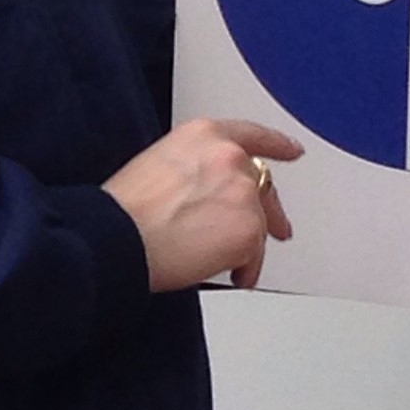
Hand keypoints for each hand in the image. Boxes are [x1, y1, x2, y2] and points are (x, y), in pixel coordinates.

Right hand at [104, 117, 301, 291]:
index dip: (277, 144)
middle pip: (261, 184)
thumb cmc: (122, 212)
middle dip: (269, 211)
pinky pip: (256, 253)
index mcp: (202, 135)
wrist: (117, 239)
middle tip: (277, 230)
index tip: (292, 150)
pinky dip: (246, 268)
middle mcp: (228, 156)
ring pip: (258, 222)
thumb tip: (203, 197)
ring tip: (228, 265)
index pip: (251, 135)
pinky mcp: (249, 228)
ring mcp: (242, 191)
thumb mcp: (156, 168)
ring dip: (246, 245)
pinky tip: (230, 274)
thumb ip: (192, 171)